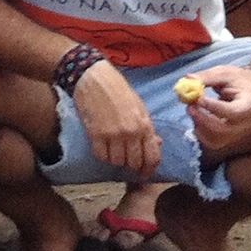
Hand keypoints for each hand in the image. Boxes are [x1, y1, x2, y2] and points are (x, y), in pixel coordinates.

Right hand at [71, 60, 160, 177]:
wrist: (93, 77)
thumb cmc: (118, 89)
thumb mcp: (138, 106)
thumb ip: (147, 127)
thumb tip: (157, 144)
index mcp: (145, 124)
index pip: (152, 157)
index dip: (149, 169)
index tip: (144, 173)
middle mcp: (131, 132)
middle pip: (134, 162)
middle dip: (131, 164)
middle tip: (126, 159)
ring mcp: (113, 134)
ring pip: (117, 161)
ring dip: (116, 159)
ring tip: (113, 150)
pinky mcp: (96, 134)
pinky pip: (101, 156)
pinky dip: (102, 155)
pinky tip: (102, 147)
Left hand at [184, 64, 250, 152]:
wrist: (249, 91)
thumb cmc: (237, 80)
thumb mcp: (223, 73)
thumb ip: (207, 77)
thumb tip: (188, 79)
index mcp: (249, 104)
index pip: (234, 111)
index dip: (215, 107)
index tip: (199, 99)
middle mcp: (246, 123)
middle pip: (224, 128)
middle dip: (203, 118)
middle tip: (190, 105)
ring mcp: (238, 133)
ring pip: (217, 138)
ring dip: (200, 126)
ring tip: (192, 109)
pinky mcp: (229, 137)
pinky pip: (213, 142)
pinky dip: (201, 133)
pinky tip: (196, 118)